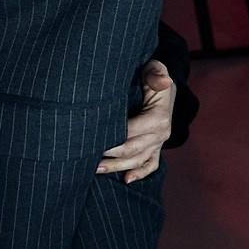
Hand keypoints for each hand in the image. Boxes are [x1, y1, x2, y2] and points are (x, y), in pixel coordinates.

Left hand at [97, 60, 175, 182]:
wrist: (161, 83)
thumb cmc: (153, 75)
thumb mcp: (155, 69)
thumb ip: (155, 73)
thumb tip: (160, 80)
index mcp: (159, 117)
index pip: (132, 131)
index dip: (113, 137)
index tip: (93, 139)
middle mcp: (161, 134)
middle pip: (132, 150)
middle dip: (110, 155)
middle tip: (87, 157)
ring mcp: (159, 143)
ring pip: (138, 161)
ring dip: (117, 167)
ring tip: (96, 170)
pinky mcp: (157, 148)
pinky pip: (151, 165)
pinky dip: (140, 174)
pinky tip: (126, 180)